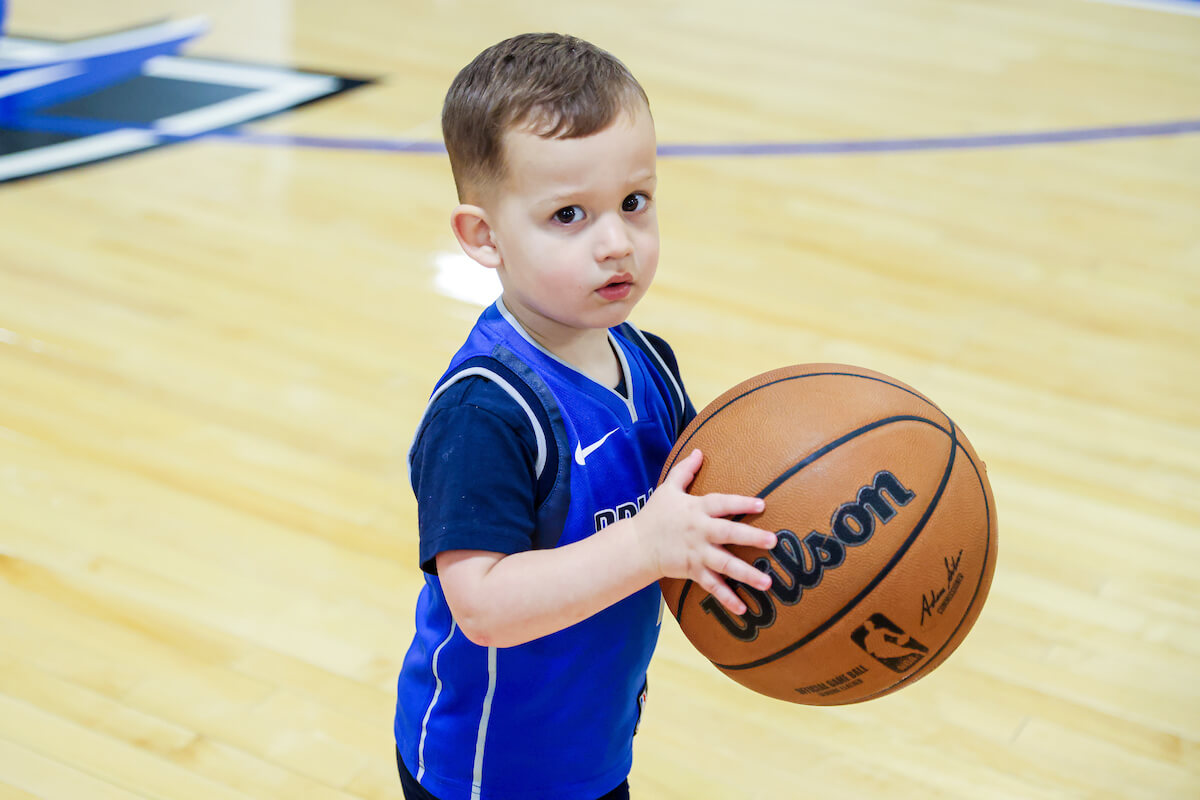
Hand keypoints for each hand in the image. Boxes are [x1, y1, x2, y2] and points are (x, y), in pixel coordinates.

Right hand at [634, 449, 777, 615]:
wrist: (637, 545)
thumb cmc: (655, 514)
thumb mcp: (668, 489)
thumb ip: (685, 470)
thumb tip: (699, 450)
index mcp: (696, 509)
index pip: (721, 504)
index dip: (740, 503)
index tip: (762, 505)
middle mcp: (699, 532)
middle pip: (727, 534)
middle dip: (750, 538)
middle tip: (773, 541)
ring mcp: (696, 554)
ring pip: (724, 565)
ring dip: (746, 574)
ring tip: (767, 582)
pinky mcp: (692, 571)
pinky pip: (712, 586)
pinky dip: (726, 598)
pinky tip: (744, 607)